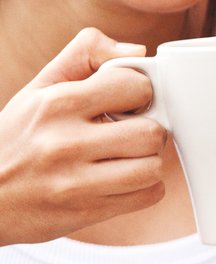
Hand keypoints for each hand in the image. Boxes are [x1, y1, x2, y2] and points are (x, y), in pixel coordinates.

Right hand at [0, 29, 165, 245]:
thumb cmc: (14, 138)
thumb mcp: (38, 89)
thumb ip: (85, 55)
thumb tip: (136, 51)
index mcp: (57, 104)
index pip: (136, 86)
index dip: (139, 94)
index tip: (127, 104)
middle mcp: (65, 143)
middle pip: (151, 132)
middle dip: (148, 131)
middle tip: (129, 134)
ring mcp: (74, 182)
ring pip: (153, 167)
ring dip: (147, 162)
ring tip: (126, 158)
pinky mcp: (84, 212)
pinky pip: (147, 196)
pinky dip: (144, 188)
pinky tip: (121, 180)